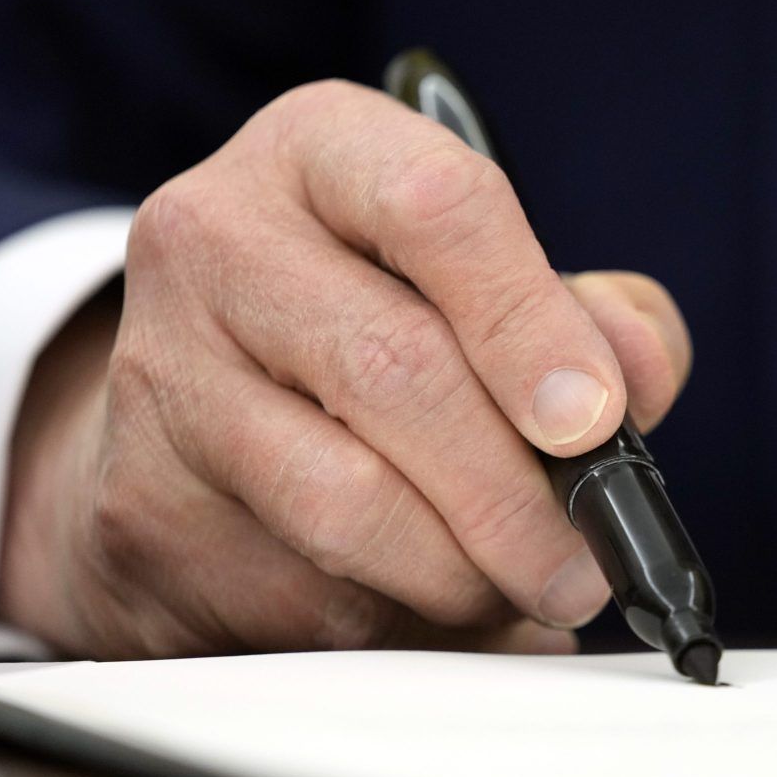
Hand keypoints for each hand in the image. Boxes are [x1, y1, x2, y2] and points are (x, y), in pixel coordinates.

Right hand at [0, 81, 691, 657]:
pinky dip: (396, 623)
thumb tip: (634, 379)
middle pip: (393, 371)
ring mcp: (161, 375)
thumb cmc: (370, 329)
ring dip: (463, 575)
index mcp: (321, 152)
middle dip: (517, 493)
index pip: (437, 208)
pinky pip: (298, 592)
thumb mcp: (482, 282)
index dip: (531, 325)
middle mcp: (217, 240)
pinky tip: (431, 609)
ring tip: (522, 591)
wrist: (193, 407)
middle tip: (585, 561)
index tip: (595, 423)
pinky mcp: (143, 504)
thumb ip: (589, 316)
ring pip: (345, 504)